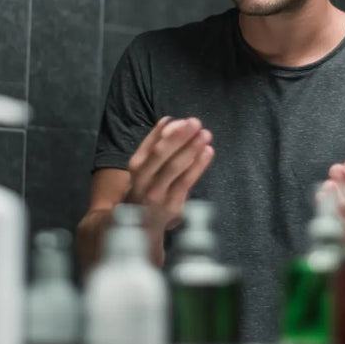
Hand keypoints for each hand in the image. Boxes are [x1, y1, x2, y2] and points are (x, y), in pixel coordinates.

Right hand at [126, 116, 214, 232]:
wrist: (142, 223)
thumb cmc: (148, 185)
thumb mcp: (146, 164)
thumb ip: (156, 142)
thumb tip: (169, 120)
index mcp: (136, 165)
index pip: (151, 145)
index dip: (168, 132)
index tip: (184, 120)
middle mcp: (144, 180)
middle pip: (161, 155)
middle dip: (179, 137)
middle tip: (196, 123)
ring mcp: (158, 193)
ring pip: (175, 168)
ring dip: (191, 149)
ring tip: (205, 135)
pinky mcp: (173, 205)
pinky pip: (186, 182)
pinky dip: (198, 166)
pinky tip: (208, 152)